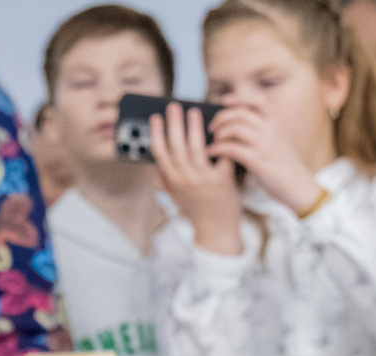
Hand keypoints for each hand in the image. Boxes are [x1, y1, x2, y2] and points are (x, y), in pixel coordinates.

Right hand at [149, 104, 243, 256]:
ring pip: (195, 148)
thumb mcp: (176, 195)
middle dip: (174, 123)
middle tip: (174, 105)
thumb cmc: (196, 210)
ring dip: (193, 127)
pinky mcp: (221, 180)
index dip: (157, 133)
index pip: (159, 153)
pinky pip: (219, 154)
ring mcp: (202, 180)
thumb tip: (153, 164)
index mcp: (172, 181)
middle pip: (176, 146)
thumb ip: (165, 179)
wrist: (216, 229)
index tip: (156, 117)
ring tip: (193, 111)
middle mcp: (185, 180)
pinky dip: (218, 140)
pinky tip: (218, 128)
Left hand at [204, 102, 320, 216]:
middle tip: (212, 127)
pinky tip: (212, 152)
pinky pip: (233, 149)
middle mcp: (270, 131)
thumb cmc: (285, 166)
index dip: (238, 98)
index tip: (223, 101)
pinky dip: (218, 148)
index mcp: (275, 124)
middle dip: (222, 117)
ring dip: (220, 133)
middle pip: (241, 113)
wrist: (299, 185)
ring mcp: (264, 146)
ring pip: (235, 128)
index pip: (257, 101)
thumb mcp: (277, 142)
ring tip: (214, 141)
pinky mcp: (258, 162)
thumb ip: (262, 132)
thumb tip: (239, 126)